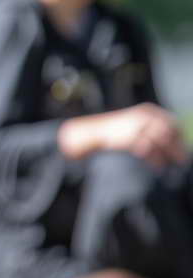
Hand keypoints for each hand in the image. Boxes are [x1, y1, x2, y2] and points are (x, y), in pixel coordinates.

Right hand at [59, 104, 187, 167]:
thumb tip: (169, 139)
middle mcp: (145, 117)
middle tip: (184, 160)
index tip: (182, 147)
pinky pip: (149, 150)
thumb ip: (151, 128)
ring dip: (170, 154)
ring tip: (174, 164)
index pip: (171, 122)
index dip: (179, 136)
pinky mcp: (131, 138)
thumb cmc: (115, 130)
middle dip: (178, 147)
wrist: (93, 132)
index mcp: (148, 111)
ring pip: (162, 142)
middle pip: (169, 132)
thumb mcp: (135, 124)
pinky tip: (158, 167)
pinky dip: (155, 159)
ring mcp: (138, 127)